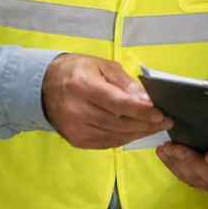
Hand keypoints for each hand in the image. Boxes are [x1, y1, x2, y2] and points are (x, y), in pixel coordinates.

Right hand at [41, 53, 171, 148]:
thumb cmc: (76, 71)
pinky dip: (123, 138)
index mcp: (84, 86)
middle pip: (119, 123)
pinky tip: (135, 132)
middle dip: (145, 124)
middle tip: (165, 122)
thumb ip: (124, 81)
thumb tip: (144, 99)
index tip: (160, 113)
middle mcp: (78, 110)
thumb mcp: (100, 65)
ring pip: (115, 136)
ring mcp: (75, 128)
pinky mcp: (76, 140)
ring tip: (154, 128)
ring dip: (138, 133)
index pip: (118, 103)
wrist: (43, 86)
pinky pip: (106, 143)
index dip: (141, 111)